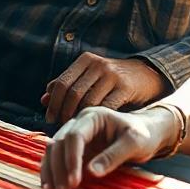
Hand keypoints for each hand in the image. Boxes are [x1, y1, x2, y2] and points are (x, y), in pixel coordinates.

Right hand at [39, 104, 174, 188]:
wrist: (146, 134)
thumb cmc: (143, 135)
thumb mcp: (135, 143)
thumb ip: (114, 155)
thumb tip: (91, 171)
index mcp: (94, 116)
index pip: (75, 136)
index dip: (71, 159)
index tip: (74, 181)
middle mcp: (80, 123)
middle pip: (59, 143)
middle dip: (59, 168)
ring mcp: (75, 135)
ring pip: (53, 150)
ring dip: (51, 171)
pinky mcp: (74, 149)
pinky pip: (56, 159)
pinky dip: (51, 172)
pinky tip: (49, 187)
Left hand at [42, 54, 169, 123]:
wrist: (146, 75)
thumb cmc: (111, 80)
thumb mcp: (89, 76)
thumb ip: (68, 86)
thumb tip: (44, 99)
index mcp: (86, 60)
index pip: (62, 83)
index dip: (54, 103)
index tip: (50, 118)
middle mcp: (98, 64)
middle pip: (73, 93)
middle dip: (64, 112)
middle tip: (62, 126)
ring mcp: (113, 75)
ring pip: (88, 102)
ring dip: (79, 118)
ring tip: (76, 128)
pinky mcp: (126, 87)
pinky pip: (106, 107)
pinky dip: (97, 119)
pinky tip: (94, 127)